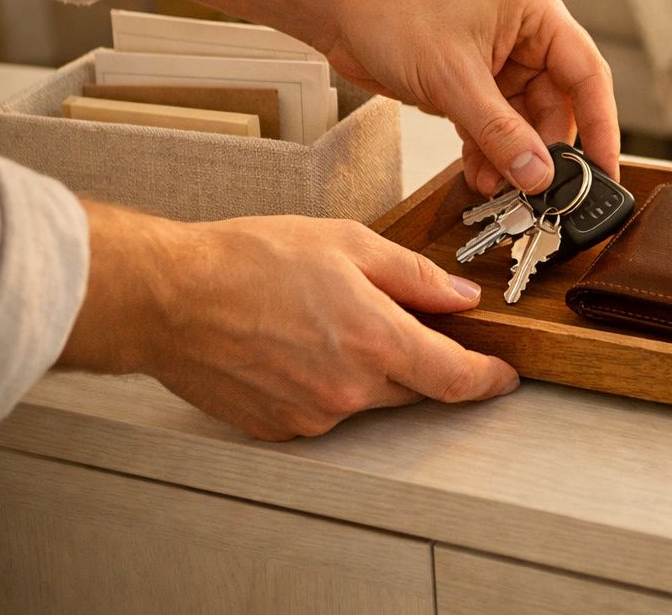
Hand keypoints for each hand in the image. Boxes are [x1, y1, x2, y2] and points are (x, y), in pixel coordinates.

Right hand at [61, 202, 518, 441]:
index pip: (455, 378)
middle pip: (415, 387)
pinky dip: (329, 382)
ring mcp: (313, 416)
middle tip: (395, 320)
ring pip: (370, 398)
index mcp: (375, 341)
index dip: (488, 379)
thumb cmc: (248, 261)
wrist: (168, 297)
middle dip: (420, 358)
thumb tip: (461, 297)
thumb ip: (414, 276)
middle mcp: (348, 389)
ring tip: (328, 321)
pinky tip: (299, 345)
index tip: (504, 375)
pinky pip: (327, 409)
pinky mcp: (280, 428)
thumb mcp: (348, 244)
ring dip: (370, 368)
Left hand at [80, 0, 616, 195]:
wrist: (337, 5)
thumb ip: (501, 133)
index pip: (587, 75)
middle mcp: (527, 36)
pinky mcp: (474, 82)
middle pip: (559, 106)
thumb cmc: (393, 11)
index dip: (602, 126)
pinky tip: (481, 176)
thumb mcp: (454, 80)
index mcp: (537, 14)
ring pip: (526, 123)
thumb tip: (539, 175)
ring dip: (514, 158)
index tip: (605, 171)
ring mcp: (501, 61)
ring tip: (502, 190)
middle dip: (546, 152)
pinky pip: (496, 127)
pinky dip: (490, 153)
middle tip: (542, 193)